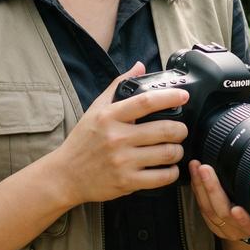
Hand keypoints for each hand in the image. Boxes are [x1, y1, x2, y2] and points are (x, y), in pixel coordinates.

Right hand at [50, 61, 190, 205]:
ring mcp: (122, 161)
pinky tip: (169, 167)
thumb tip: (140, 66)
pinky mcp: (127, 182)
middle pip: (164, 129)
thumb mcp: (96, 109)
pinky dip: (172, 172)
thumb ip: (118, 85)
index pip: (146, 102)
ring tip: (175, 148)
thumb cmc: (82, 141)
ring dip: (178, 150)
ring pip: (166, 154)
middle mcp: (117, 138)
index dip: (169, 97)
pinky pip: (161, 177)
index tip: (183, 96)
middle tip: (180, 129)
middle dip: (180, 129)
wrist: (65, 175)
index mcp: (110, 117)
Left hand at [190, 114, 249, 240]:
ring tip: (197, 167)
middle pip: (225, 214)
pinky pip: (204, 212)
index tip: (237, 209)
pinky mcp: (218, 226)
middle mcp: (246, 227)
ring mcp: (230, 228)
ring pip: (211, 212)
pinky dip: (198, 193)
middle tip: (205, 169)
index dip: (245, 219)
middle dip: (213, 191)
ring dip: (201, 188)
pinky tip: (195, 178)